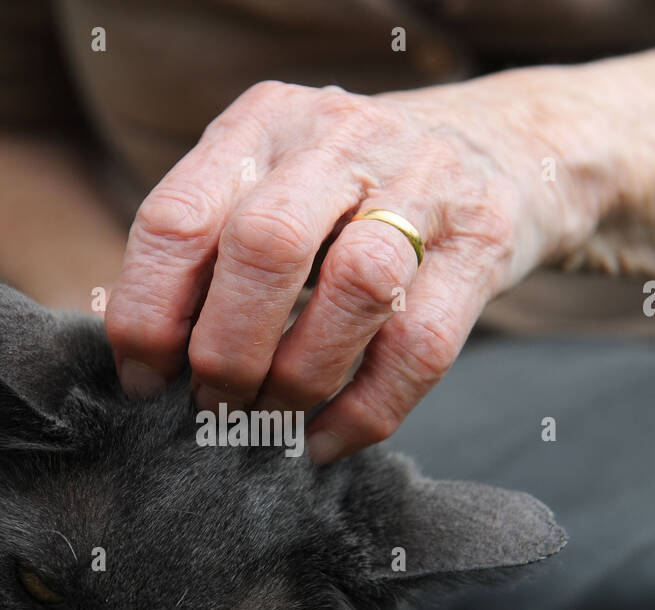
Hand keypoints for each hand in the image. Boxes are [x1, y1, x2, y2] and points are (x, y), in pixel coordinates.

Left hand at [104, 74, 604, 462]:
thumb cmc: (356, 188)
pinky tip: (327, 441)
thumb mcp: (276, 181)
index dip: (148, 314)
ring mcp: (423, 183)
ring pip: (354, 290)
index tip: (147, 381)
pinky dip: (364, 412)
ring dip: (297, 381)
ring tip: (271, 420)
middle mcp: (340, 140)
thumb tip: (146, 359)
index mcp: (264, 123)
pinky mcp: (484, 241)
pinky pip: (419, 346)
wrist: (509, 146)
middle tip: (215, 406)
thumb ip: (212, 244)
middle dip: (226, 353)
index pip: (178, 219)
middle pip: (265, 248)